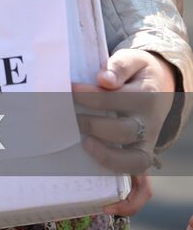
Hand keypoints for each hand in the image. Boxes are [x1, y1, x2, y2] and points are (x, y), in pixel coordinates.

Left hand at [72, 48, 174, 206]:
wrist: (159, 86)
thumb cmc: (136, 72)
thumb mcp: (132, 59)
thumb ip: (119, 66)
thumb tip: (104, 79)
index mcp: (147, 94)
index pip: (117, 97)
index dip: (90, 95)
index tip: (70, 89)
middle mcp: (149, 121)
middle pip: (124, 130)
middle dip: (94, 125)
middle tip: (72, 116)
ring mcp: (148, 140)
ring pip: (134, 158)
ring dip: (105, 153)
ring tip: (84, 141)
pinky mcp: (143, 153)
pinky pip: (135, 169)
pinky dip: (115, 166)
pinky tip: (93, 154)